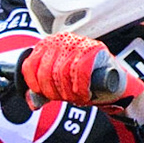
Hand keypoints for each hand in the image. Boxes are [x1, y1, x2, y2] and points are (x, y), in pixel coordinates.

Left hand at [19, 32, 143, 112]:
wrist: (113, 84)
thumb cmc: (83, 83)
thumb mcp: (58, 86)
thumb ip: (43, 91)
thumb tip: (32, 102)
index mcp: (48, 45)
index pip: (30, 65)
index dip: (34, 84)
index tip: (43, 93)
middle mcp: (61, 40)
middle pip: (46, 71)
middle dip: (54, 91)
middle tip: (65, 98)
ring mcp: (79, 42)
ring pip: (62, 72)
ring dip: (69, 92)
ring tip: (76, 98)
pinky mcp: (95, 49)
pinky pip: (80, 70)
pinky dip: (81, 88)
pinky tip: (85, 94)